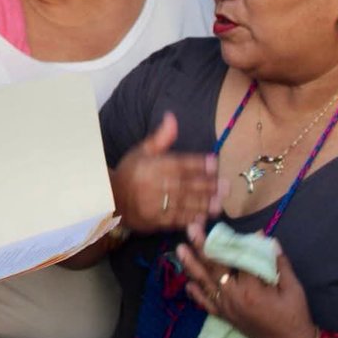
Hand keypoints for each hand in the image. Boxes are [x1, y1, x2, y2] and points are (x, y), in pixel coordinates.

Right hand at [111, 113, 226, 232]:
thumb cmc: (130, 172)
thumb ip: (161, 137)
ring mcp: (154, 204)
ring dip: (203, 204)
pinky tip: (203, 217)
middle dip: (207, 186)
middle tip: (226, 186)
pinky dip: (189, 219)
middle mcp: (154, 185)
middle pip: (185, 185)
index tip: (214, 162)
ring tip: (219, 203)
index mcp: (151, 166)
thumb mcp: (142, 151)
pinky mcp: (154, 221)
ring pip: (182, 204)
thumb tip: (172, 117)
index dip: (198, 163)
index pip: (178, 163)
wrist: (110, 198)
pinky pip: (174, 220)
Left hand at [177, 221, 316, 337]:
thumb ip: (279, 263)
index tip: (223, 225)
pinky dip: (196, 294)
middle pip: (214, 267)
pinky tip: (187, 283)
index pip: (237, 259)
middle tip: (191, 227)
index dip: (233, 242)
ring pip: (205, 283)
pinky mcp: (225, 317)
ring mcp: (226, 308)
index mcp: (251, 289)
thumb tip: (267, 239)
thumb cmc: (295, 316)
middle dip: (202, 246)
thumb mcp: (293, 287)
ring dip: (191, 265)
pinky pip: (206, 304)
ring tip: (180, 249)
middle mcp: (233, 297)